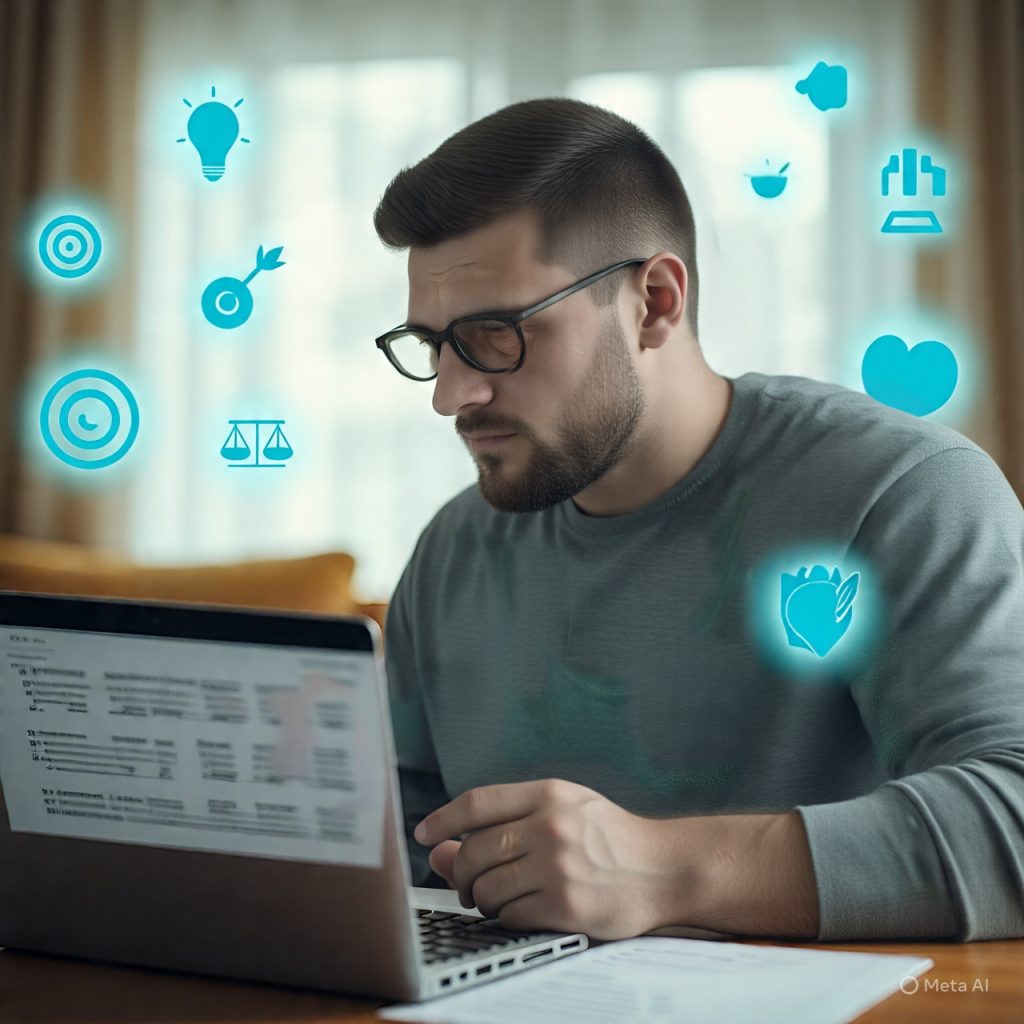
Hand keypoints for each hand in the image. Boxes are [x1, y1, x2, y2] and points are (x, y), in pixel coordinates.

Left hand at [414, 778, 675, 938]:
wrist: (663, 869)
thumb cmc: (608, 837)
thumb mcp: (562, 813)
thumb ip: (503, 824)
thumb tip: (437, 849)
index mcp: (549, 794)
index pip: (477, 803)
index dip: (442, 820)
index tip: (423, 835)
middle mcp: (551, 826)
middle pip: (473, 851)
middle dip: (458, 872)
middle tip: (464, 883)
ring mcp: (558, 866)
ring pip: (486, 887)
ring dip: (480, 899)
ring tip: (493, 898)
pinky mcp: (566, 904)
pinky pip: (509, 915)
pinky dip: (505, 917)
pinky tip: (520, 910)